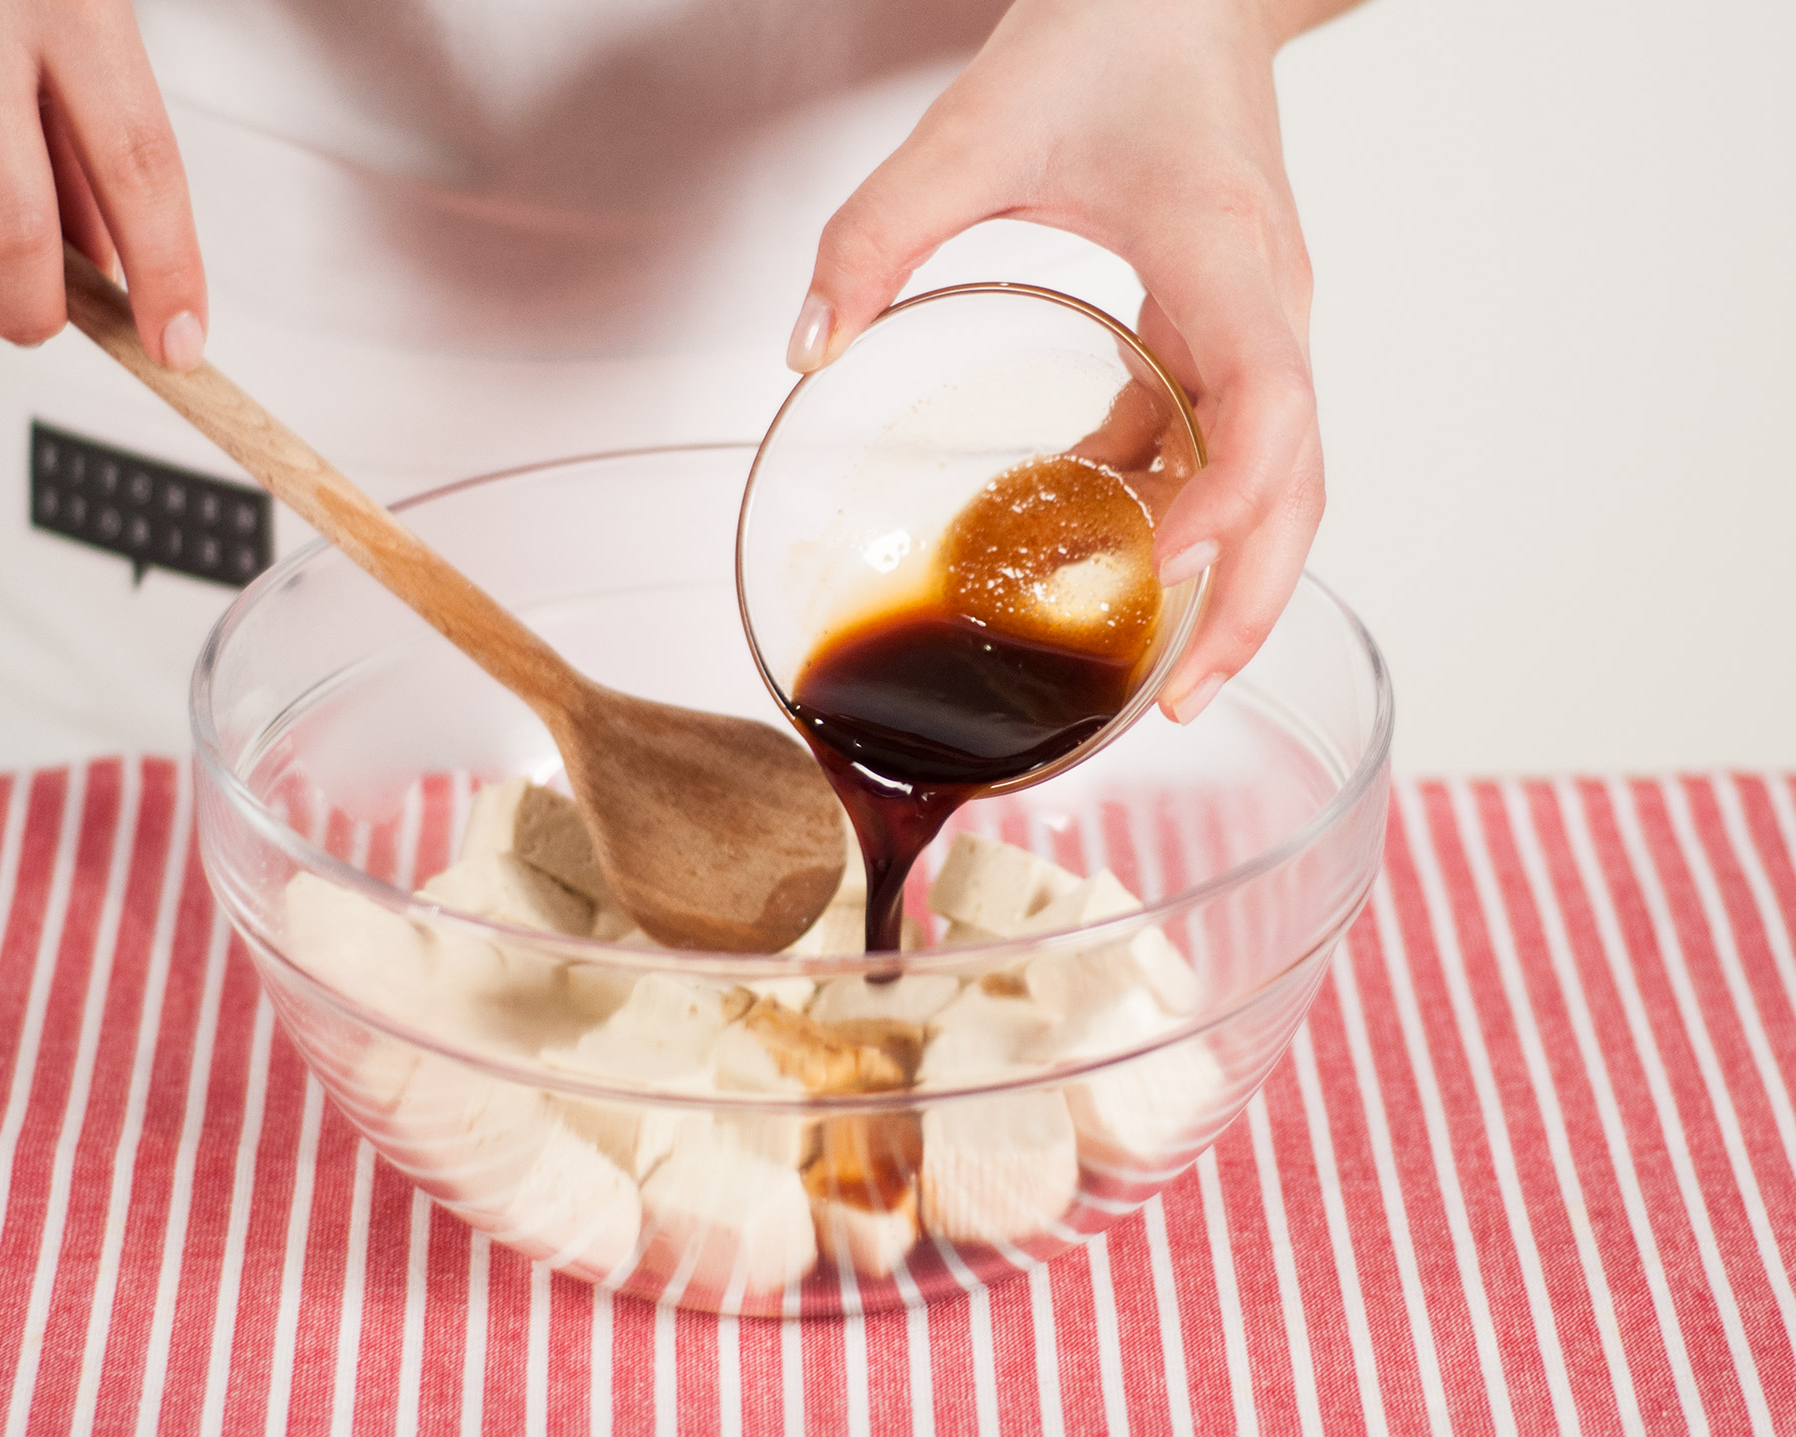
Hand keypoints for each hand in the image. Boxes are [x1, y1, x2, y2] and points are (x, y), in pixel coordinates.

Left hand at [790, 0, 1344, 720]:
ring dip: (1223, 576)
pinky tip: (1096, 541)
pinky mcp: (1229, 328)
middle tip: (1178, 704)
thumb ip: (873, 236)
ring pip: (1276, 479)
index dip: (1229, 508)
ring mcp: (1261, 321)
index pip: (1269, 407)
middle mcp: (1267, 303)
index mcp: (1223, 255)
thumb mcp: (968, 130)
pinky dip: (1175, 507)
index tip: (1159, 569)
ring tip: (1143, 669)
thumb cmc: (1105, 36)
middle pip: (1298, 485)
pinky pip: (1222, 443)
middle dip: (1249, 603)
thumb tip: (805, 353)